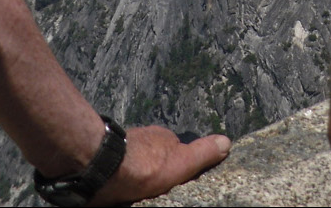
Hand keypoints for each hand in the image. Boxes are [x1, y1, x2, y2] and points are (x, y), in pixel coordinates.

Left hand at [91, 125, 230, 205]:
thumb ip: (202, 153)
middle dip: (154, 169)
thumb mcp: (181, 162)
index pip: (175, 149)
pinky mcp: (104, 161)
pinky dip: (117, 179)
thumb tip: (227, 141)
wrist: (102, 167)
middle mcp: (143, 138)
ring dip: (134, 174)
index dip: (176, 165)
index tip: (175, 180)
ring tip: (135, 192)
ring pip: (132, 162)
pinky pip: (114, 171)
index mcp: (163, 138)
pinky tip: (118, 191)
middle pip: (152, 155)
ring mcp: (122, 147)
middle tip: (154, 189)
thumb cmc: (145, 166)